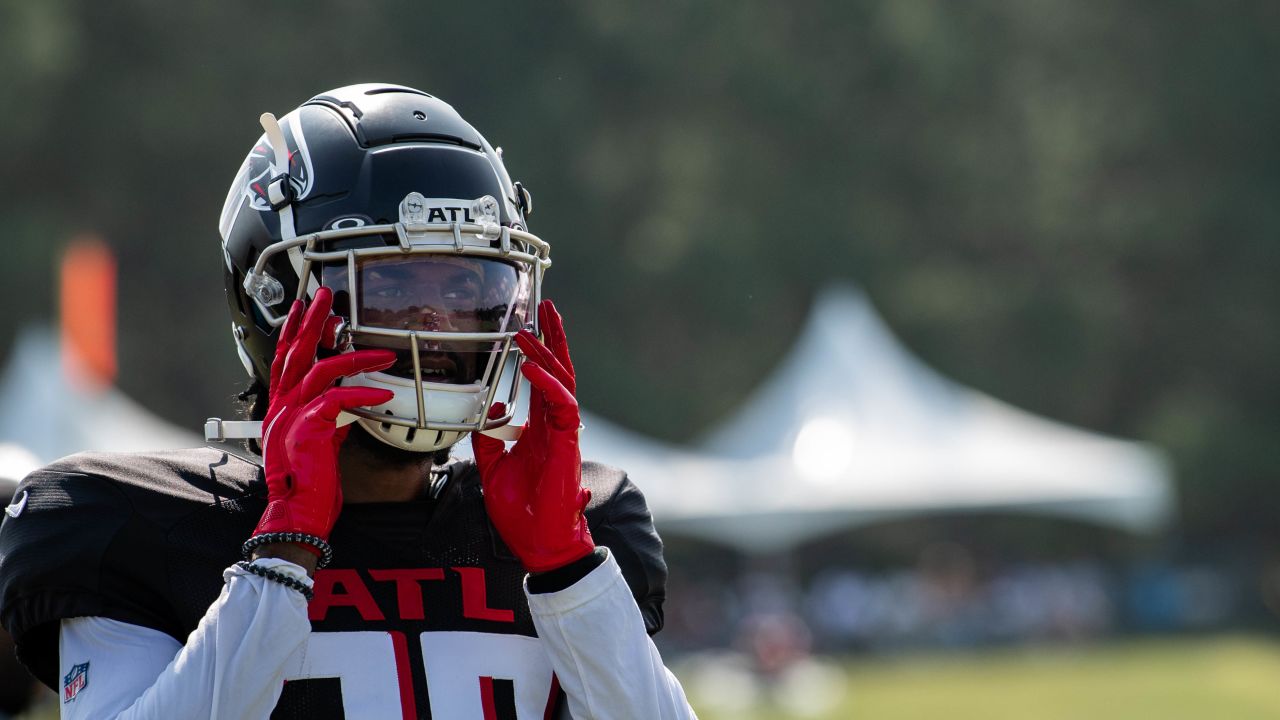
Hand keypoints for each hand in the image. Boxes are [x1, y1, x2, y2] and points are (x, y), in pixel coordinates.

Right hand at [251, 287, 395, 558]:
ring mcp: (290, 416)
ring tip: (385, 351)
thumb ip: (328, 419)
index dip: (293, 330)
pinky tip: (386, 393)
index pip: (284, 359)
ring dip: (355, 356)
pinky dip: (365, 394)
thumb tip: (348, 406)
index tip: (302, 306)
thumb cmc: (309, 485)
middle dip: (312, 320)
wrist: (296, 515)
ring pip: (321, 369)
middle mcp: (281, 407)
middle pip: (295, 352)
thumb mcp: (319, 443)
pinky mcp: (307, 428)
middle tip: (325, 295)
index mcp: (281, 408)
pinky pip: (338, 399)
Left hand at [471, 300, 594, 572]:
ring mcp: (564, 433)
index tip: (531, 324)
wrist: (538, 543)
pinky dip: (547, 383)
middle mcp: (556, 426)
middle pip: (560, 370)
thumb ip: (488, 437)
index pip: (545, 380)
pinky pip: (562, 404)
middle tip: (545, 305)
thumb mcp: (491, 466)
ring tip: (529, 329)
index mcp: (542, 429)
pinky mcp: (567, 443)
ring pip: (562, 381)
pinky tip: (532, 366)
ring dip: (546, 352)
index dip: (541, 350)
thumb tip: (489, 410)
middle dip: (553, 337)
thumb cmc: (521, 511)